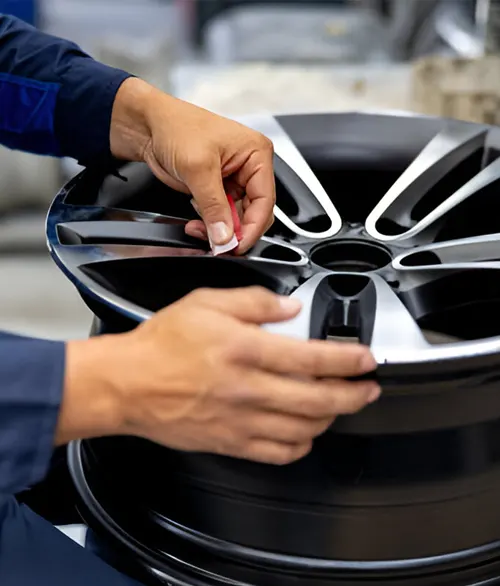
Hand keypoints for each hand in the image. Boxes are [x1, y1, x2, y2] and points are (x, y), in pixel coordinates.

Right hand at [60, 288, 379, 464]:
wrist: (128, 384)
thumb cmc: (161, 345)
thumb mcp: (206, 303)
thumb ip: (254, 302)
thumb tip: (289, 307)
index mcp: (245, 350)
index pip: (312, 358)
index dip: (348, 360)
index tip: (366, 359)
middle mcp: (247, 389)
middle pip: (318, 399)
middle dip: (354, 395)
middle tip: (368, 388)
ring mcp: (241, 421)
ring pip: (304, 429)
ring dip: (332, 419)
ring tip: (341, 406)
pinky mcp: (230, 443)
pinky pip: (278, 454)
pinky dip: (301, 446)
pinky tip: (306, 434)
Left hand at [110, 78, 274, 252]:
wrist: (148, 126)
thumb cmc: (176, 127)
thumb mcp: (198, 168)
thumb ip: (213, 207)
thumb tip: (225, 236)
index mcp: (256, 154)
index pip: (265, 200)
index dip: (253, 228)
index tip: (237, 245)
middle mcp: (249, 168)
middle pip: (254, 213)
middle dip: (234, 230)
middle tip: (218, 243)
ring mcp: (233, 180)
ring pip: (236, 219)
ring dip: (219, 229)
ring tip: (199, 229)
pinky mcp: (217, 190)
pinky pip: (221, 216)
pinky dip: (209, 225)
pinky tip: (196, 222)